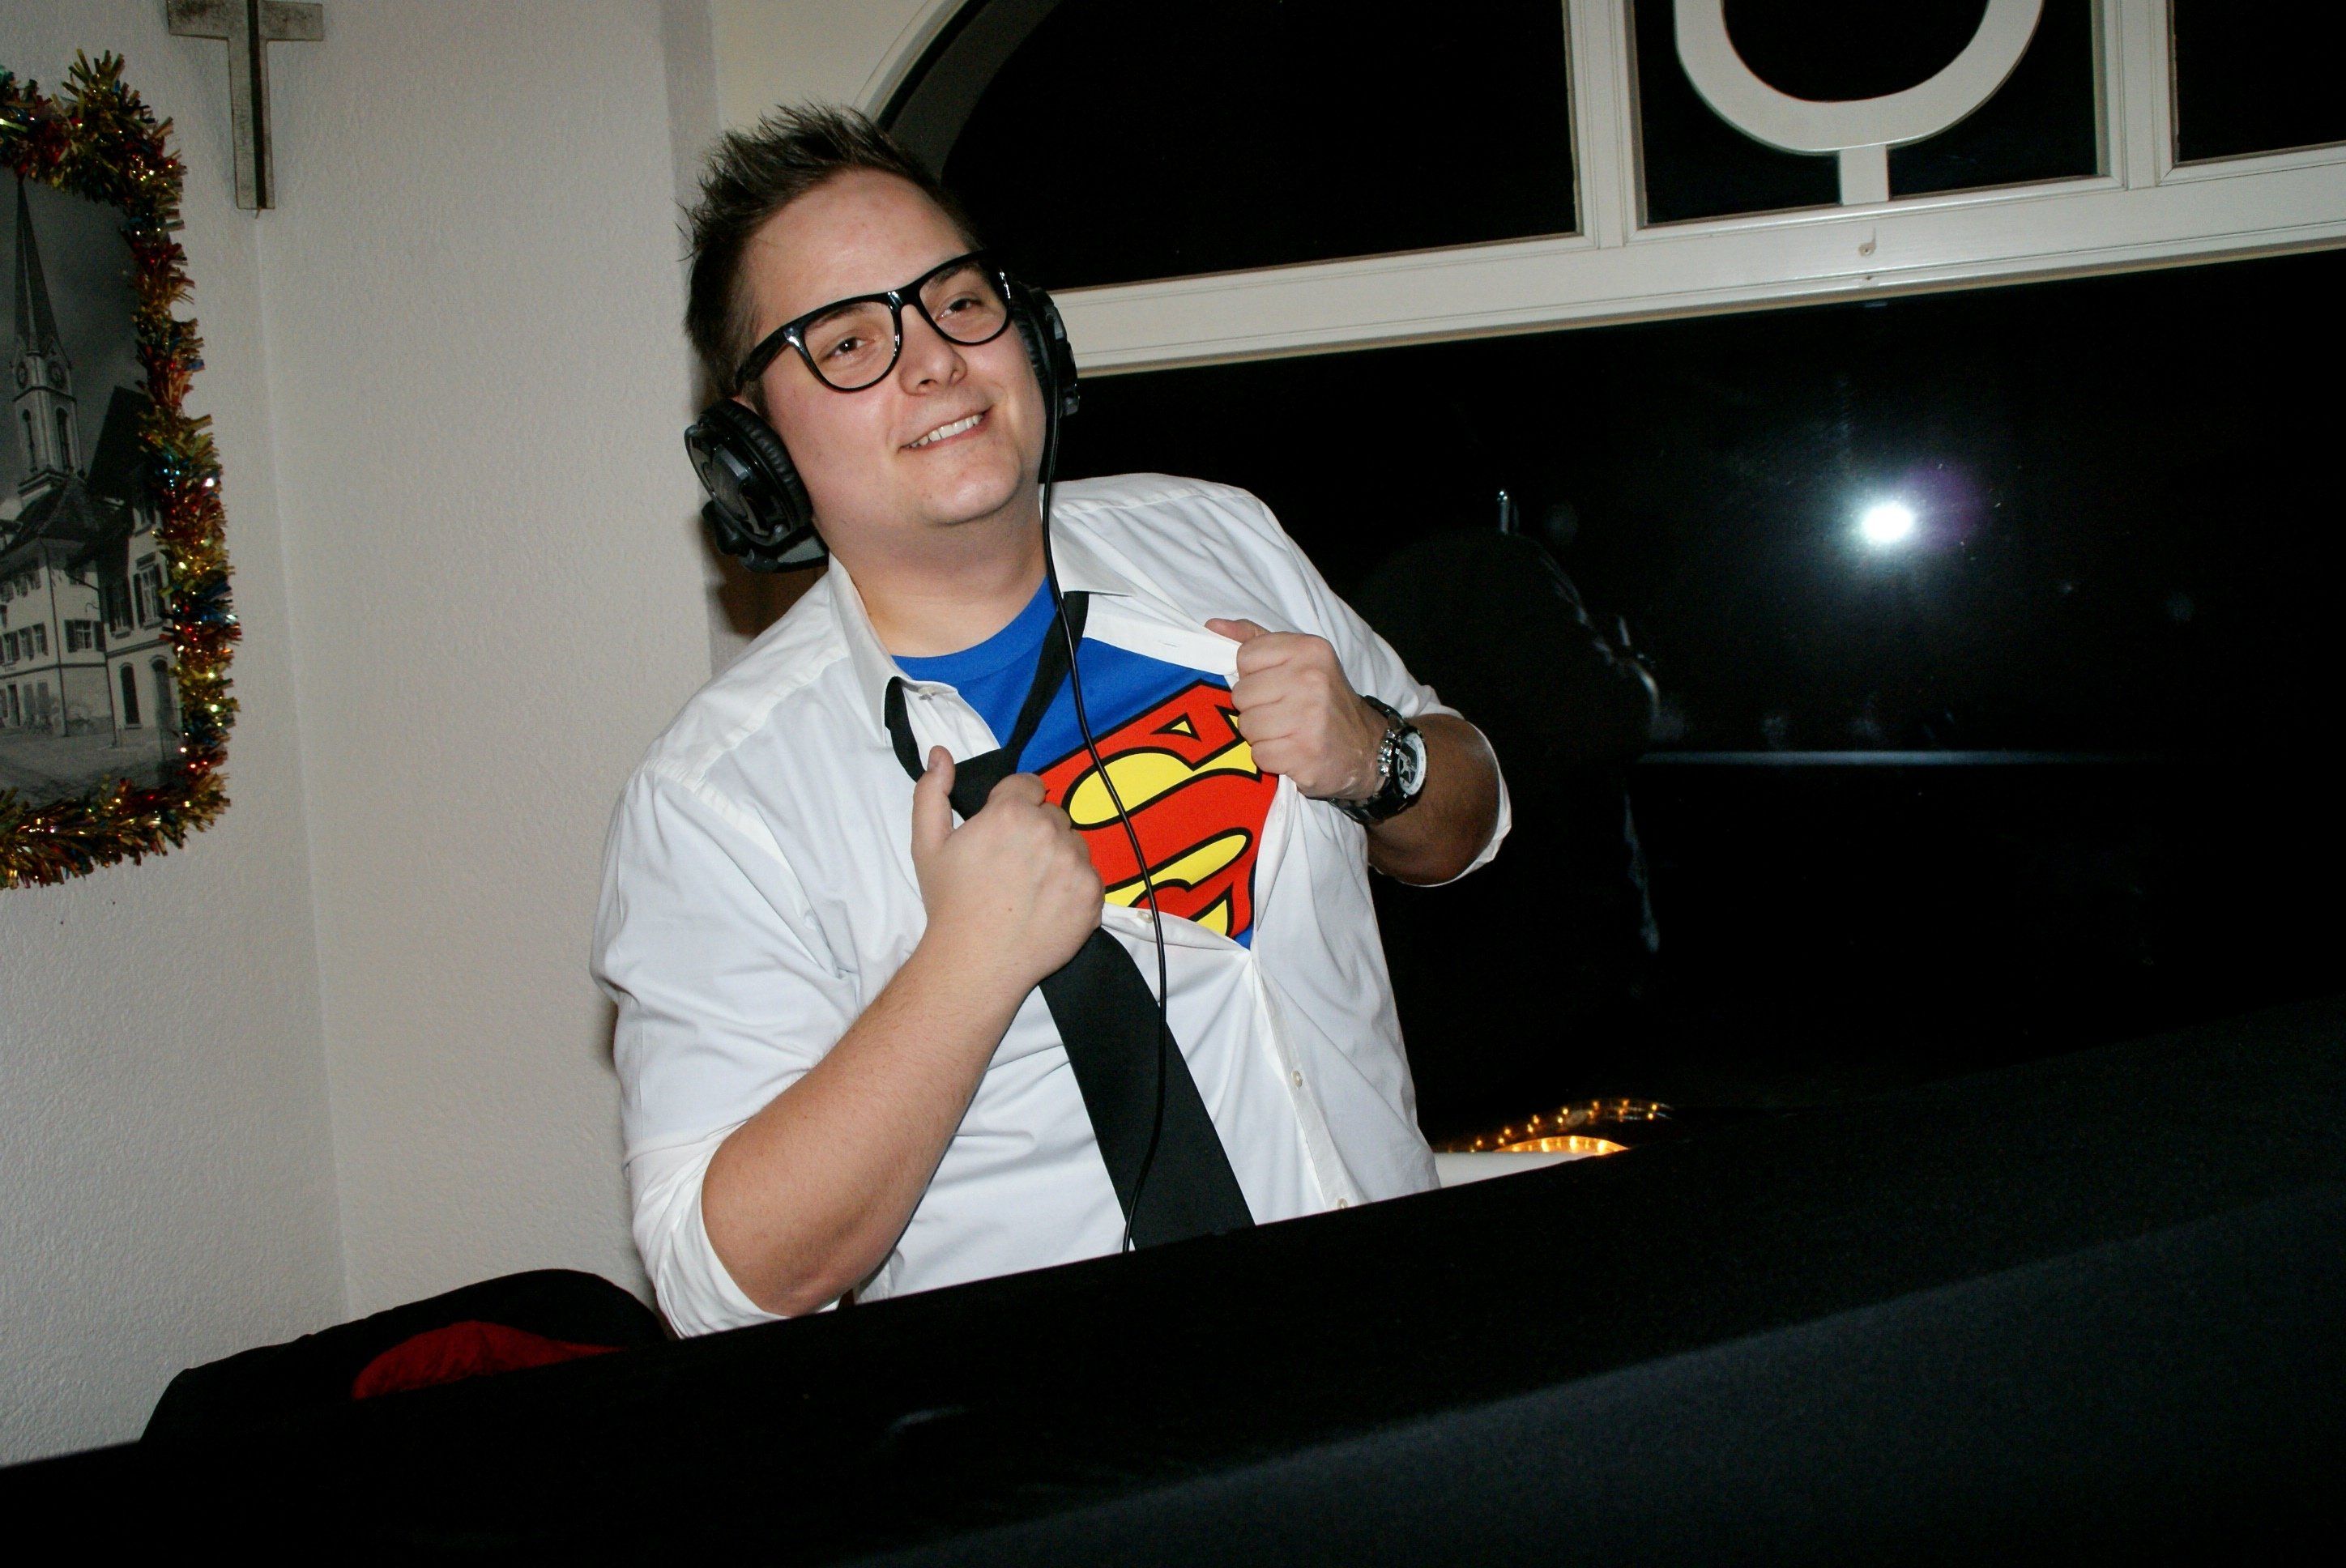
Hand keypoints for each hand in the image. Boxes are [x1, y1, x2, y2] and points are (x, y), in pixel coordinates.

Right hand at [909, 748, 1102, 994]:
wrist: (975, 962)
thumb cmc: (950, 902)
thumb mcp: (927, 844)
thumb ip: (931, 792)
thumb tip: (940, 754)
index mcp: (1010, 812)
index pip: (1029, 785)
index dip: (1015, 804)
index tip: (1004, 830)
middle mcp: (1048, 831)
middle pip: (1053, 815)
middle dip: (1037, 830)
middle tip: (1013, 864)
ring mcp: (1075, 864)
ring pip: (1074, 844)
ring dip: (1058, 856)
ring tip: (1031, 887)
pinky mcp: (1093, 894)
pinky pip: (1090, 875)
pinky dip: (1074, 885)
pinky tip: (1048, 904)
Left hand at [1207, 618, 1387, 802]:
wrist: (1366, 747)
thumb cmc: (1323, 700)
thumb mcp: (1298, 659)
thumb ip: (1255, 640)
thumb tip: (1212, 626)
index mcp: (1308, 650)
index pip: (1244, 657)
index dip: (1252, 676)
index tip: (1274, 685)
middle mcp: (1311, 679)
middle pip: (1241, 694)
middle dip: (1254, 708)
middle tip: (1281, 713)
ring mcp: (1310, 717)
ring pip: (1246, 726)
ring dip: (1260, 735)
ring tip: (1285, 732)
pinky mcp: (1305, 752)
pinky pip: (1259, 754)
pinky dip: (1271, 758)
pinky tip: (1291, 751)